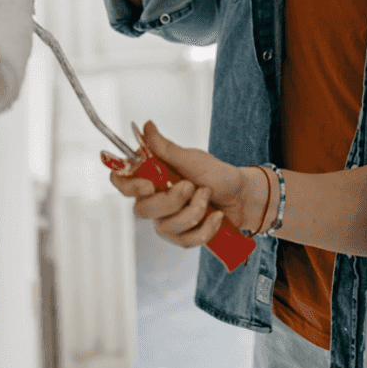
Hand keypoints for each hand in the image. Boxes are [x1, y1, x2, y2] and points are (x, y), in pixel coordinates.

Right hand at [106, 121, 264, 247]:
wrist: (243, 197)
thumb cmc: (218, 175)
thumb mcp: (194, 159)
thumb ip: (167, 148)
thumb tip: (147, 126)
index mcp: (153, 177)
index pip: (123, 183)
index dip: (128, 186)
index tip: (148, 185)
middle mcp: (155, 200)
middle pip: (143, 209)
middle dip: (172, 200)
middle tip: (192, 186)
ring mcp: (167, 221)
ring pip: (166, 227)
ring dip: (195, 211)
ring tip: (208, 197)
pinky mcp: (182, 237)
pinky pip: (185, 241)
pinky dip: (206, 228)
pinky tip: (216, 216)